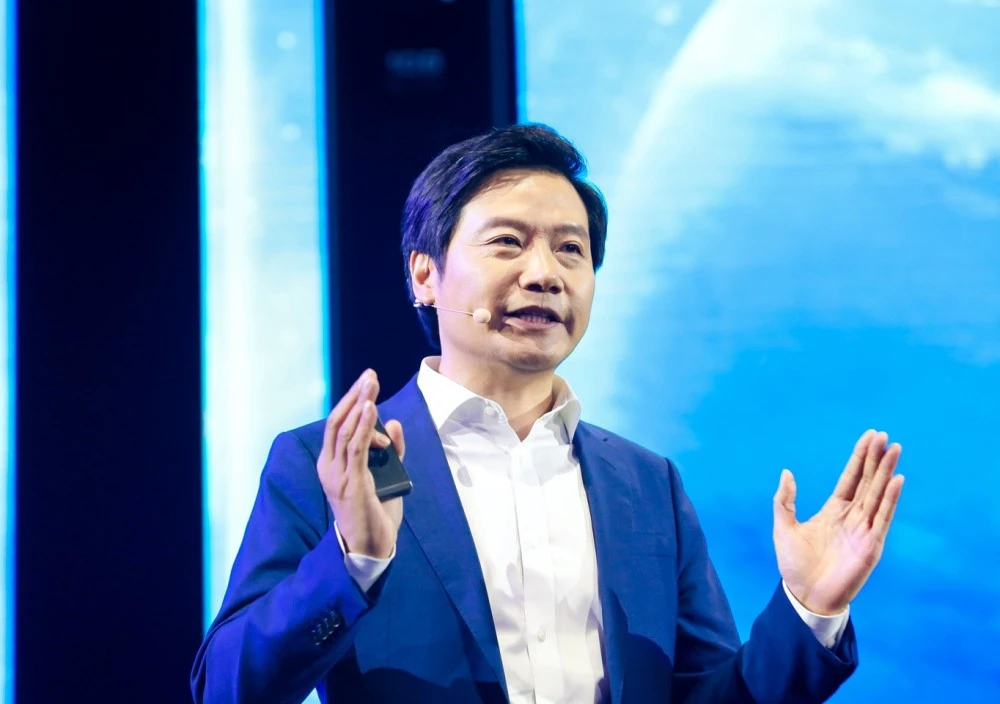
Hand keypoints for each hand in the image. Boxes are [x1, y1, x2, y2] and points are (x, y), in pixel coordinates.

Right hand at [317, 369, 405, 558]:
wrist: (372, 546)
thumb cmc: (376, 513)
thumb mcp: (386, 475)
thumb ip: (391, 451)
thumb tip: (394, 423)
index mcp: (332, 464)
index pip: (337, 425)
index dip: (351, 402)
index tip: (367, 384)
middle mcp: (329, 467)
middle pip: (337, 421)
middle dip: (355, 395)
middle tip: (370, 375)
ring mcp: (337, 475)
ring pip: (344, 430)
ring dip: (360, 404)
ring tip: (371, 384)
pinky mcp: (351, 482)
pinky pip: (356, 448)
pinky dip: (363, 426)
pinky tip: (371, 408)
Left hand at [773, 429, 903, 614]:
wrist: (804, 596)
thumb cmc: (794, 565)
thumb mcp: (784, 527)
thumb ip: (785, 500)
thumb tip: (787, 472)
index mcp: (833, 511)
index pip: (850, 478)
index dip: (859, 457)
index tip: (870, 436)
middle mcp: (852, 517)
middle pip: (867, 481)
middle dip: (876, 459)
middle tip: (885, 436)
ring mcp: (863, 530)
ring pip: (878, 494)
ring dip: (886, 472)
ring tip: (895, 450)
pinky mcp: (871, 545)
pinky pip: (882, 518)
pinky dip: (890, 499)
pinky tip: (897, 481)